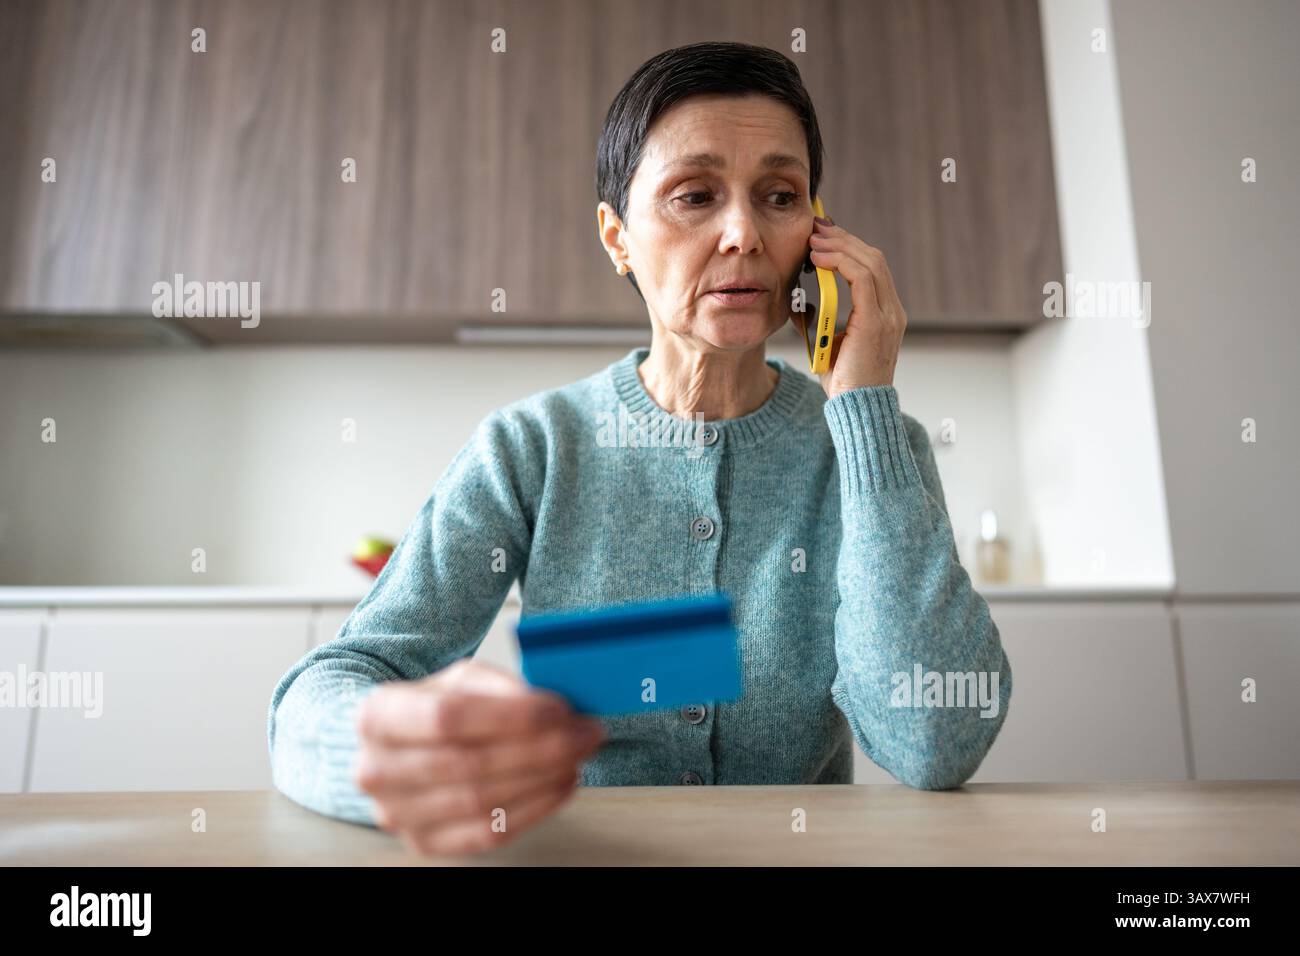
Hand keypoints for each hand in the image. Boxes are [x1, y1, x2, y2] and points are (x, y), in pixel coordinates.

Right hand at [353, 658, 605, 855]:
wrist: (401, 747)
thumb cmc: (436, 707)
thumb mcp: (460, 679)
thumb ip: (499, 688)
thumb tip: (550, 710)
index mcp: (378, 716)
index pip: (447, 718)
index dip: (510, 716)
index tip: (560, 709)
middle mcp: (377, 769)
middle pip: (469, 763)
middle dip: (540, 748)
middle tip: (586, 733)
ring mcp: (397, 814)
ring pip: (481, 801)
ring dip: (542, 779)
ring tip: (578, 756)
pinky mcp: (425, 843)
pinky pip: (486, 834)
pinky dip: (534, 810)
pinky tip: (561, 785)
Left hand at [794, 214, 907, 397]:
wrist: (857, 409)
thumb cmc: (843, 383)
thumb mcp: (827, 344)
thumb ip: (817, 322)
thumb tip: (798, 304)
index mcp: (885, 314)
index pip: (871, 268)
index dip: (848, 247)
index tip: (822, 236)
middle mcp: (892, 310)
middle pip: (873, 258)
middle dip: (843, 239)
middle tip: (816, 227)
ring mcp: (888, 314)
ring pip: (870, 262)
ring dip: (840, 246)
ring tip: (814, 239)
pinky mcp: (876, 321)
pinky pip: (862, 278)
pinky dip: (839, 263)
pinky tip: (818, 259)